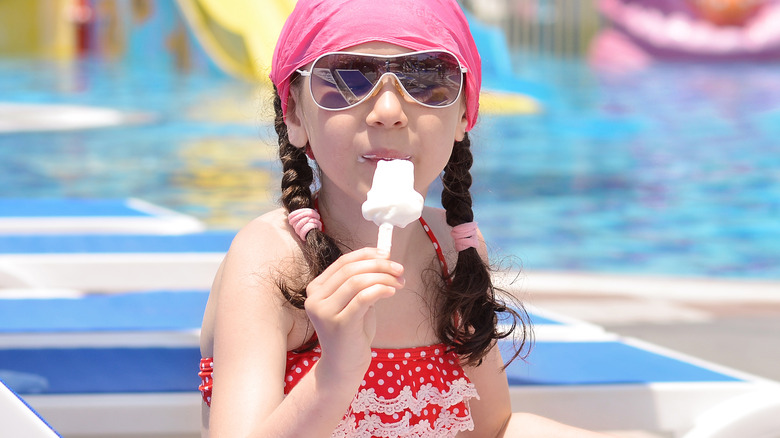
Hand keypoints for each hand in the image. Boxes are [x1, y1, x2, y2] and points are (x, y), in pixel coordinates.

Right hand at [304, 247, 404, 380]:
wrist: (344, 365)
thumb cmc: (352, 332)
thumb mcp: (353, 302)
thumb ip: (361, 281)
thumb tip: (383, 258)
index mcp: (316, 289)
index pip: (343, 262)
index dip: (367, 255)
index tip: (388, 254)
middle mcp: (315, 299)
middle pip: (350, 270)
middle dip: (379, 265)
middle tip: (399, 269)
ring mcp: (325, 312)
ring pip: (357, 282)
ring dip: (383, 278)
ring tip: (399, 283)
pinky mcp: (339, 324)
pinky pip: (363, 298)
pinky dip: (380, 290)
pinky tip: (392, 291)